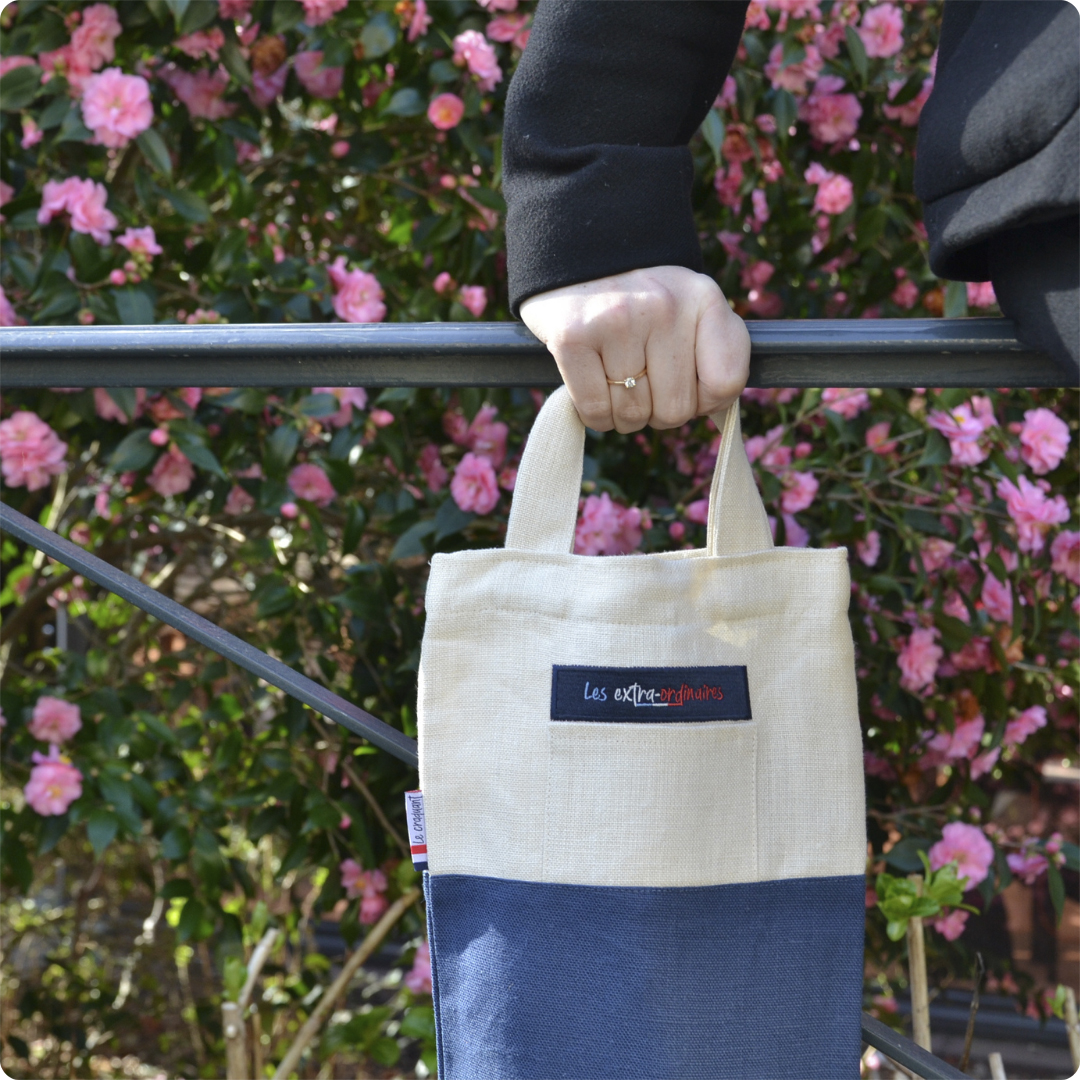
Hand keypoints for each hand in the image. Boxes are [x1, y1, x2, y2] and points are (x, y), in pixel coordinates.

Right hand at [520, 265, 750, 432]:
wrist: (578, 258)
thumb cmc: (640, 300)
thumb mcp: (691, 308)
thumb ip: (715, 352)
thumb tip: (713, 411)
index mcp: (702, 298)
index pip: (725, 382)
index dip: (706, 401)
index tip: (688, 388)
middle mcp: (664, 307)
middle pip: (676, 409)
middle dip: (658, 413)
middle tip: (644, 387)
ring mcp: (617, 322)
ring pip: (634, 415)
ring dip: (624, 416)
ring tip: (617, 386)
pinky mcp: (573, 338)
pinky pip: (596, 411)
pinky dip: (597, 416)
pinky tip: (596, 390)